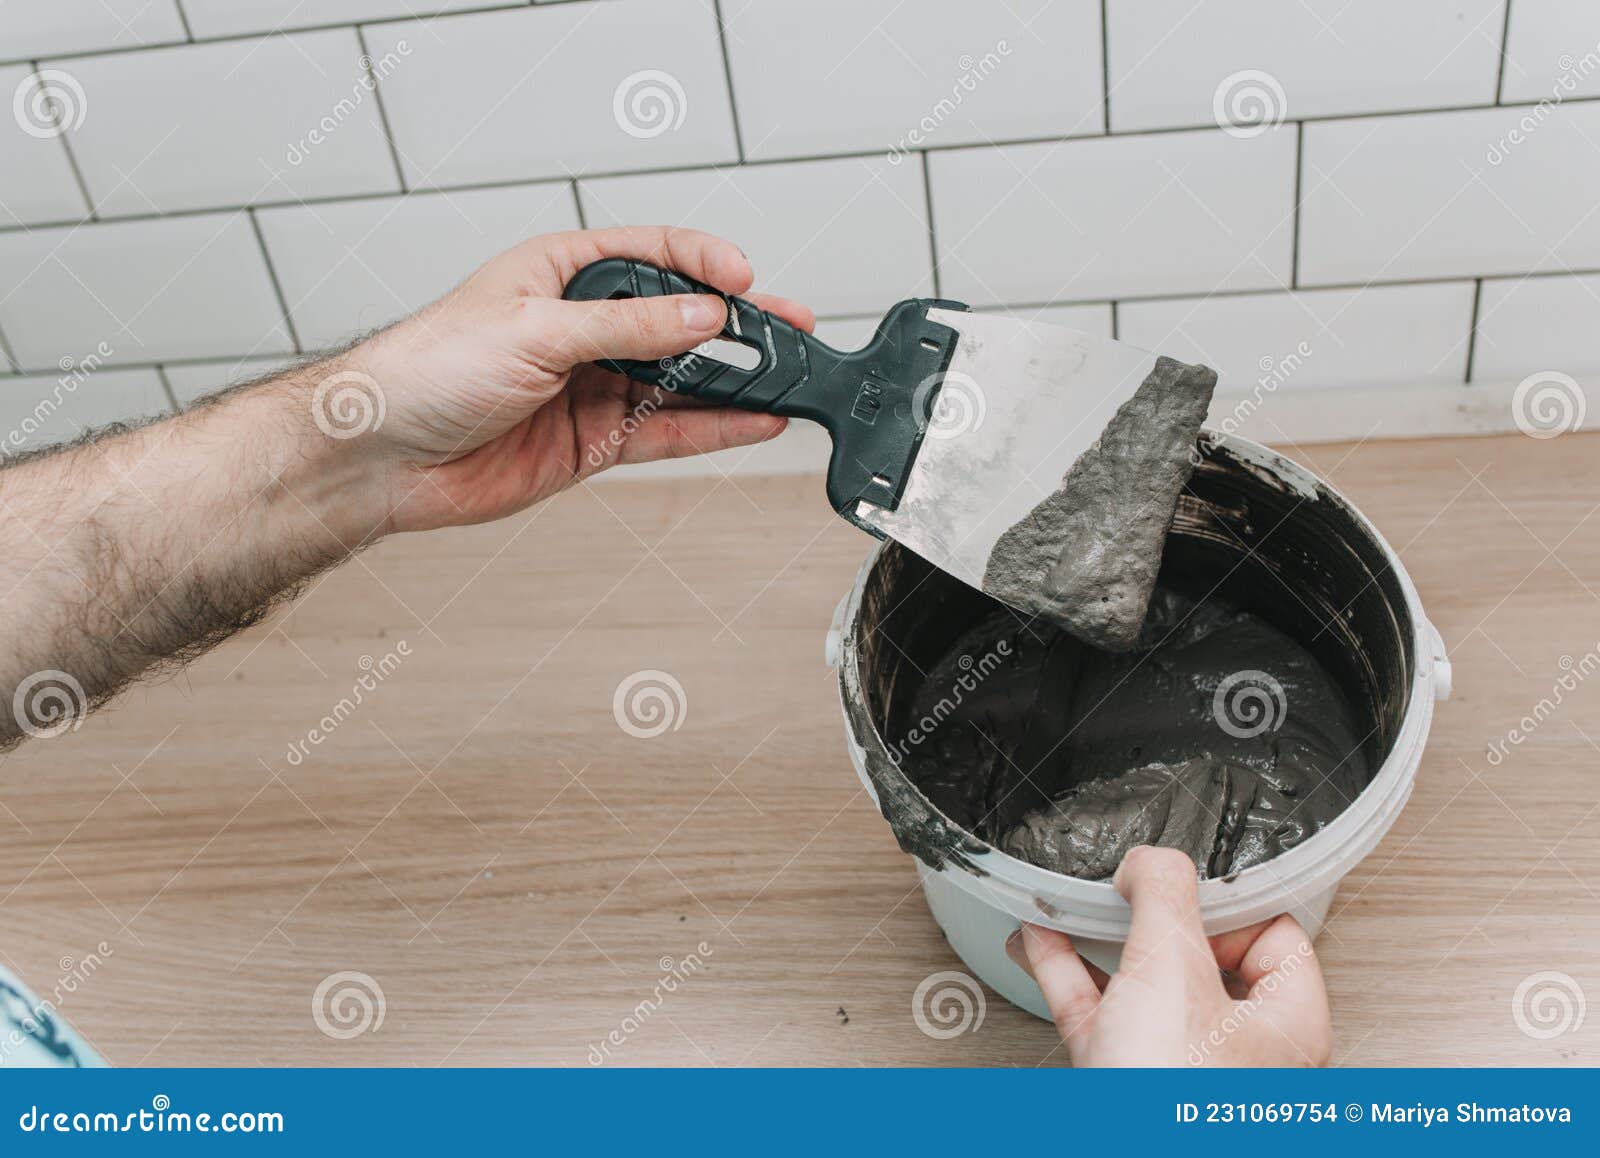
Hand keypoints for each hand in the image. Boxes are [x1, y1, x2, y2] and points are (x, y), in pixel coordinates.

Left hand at [342, 226, 811, 534]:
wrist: (381, 455)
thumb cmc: (427, 369)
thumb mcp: (535, 330)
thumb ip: (626, 327)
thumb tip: (700, 318)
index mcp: (562, 274)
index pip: (652, 255)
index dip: (704, 264)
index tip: (745, 279)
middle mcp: (582, 328)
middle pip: (676, 322)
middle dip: (735, 328)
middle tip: (790, 330)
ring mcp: (591, 387)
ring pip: (679, 382)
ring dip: (732, 383)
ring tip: (788, 381)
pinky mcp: (593, 442)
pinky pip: (666, 432)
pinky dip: (712, 429)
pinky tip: (753, 421)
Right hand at [1005, 846, 1331, 1066]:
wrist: (1124, 1154)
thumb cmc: (1171, 1098)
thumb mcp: (1172, 966)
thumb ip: (1164, 894)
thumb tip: (1151, 861)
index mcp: (1288, 1024)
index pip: (1275, 934)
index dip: (1226, 899)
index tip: (1181, 877)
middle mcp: (1239, 1050)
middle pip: (1199, 955)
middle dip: (1150, 914)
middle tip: (1124, 888)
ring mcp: (1177, 1067)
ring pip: (1140, 981)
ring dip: (1100, 937)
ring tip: (1071, 903)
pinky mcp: (1124, 1081)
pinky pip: (1097, 1008)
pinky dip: (1068, 968)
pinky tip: (1042, 938)